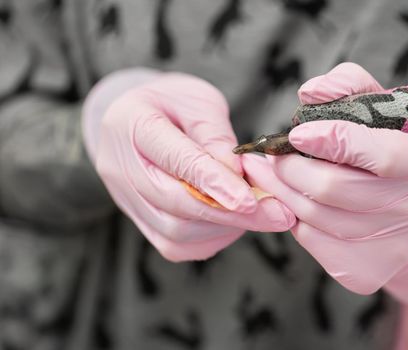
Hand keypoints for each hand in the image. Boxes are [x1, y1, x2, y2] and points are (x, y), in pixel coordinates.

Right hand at [84, 71, 294, 260]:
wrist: (139, 119)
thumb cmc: (174, 104)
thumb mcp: (199, 101)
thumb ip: (216, 136)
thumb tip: (240, 176)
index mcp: (132, 123)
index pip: (176, 160)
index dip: (214, 183)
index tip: (251, 200)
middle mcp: (121, 167)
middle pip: (176, 204)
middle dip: (232, 214)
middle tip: (279, 215)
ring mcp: (126, 199)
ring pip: (176, 232)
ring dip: (225, 227)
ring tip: (263, 214)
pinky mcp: (140, 221)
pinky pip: (175, 244)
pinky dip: (212, 238)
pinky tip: (237, 223)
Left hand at [242, 63, 407, 304]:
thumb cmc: (390, 155)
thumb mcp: (382, 112)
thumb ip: (349, 85)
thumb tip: (309, 94)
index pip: (383, 154)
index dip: (334, 141)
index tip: (296, 133)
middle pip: (333, 189)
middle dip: (289, 168)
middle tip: (270, 155)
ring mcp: (391, 248)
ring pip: (313, 216)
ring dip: (280, 190)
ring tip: (266, 172)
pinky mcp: (364, 273)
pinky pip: (309, 239)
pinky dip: (292, 216)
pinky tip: (287, 199)